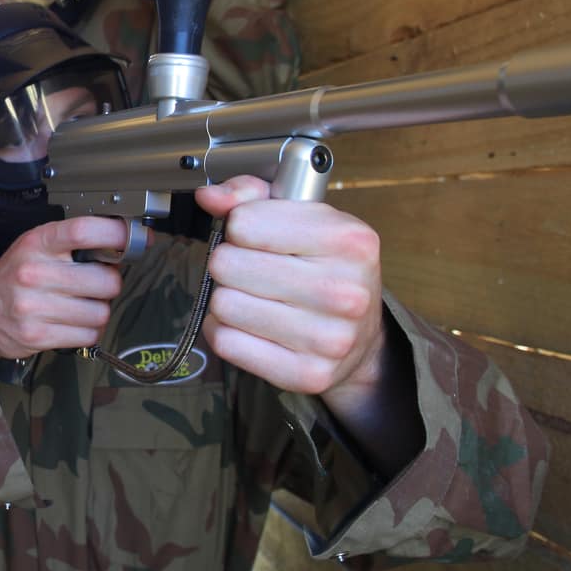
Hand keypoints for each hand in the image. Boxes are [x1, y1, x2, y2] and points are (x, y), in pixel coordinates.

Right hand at [0, 216, 127, 361]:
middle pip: (105, 280)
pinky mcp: (38, 335)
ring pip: (100, 312)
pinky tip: (72, 323)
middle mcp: (34, 273)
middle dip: (108, 284)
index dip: (115, 234)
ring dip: (98, 311)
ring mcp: (35, 306)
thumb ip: (73, 243)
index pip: (82, 231)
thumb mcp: (35, 248)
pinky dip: (87, 331)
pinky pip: (88, 335)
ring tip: (81, 306)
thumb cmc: (15, 278)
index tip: (131, 238)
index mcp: (36, 244)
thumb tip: (127, 241)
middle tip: (95, 285)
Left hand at [194, 178, 387, 400]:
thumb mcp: (305, 219)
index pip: (245, 223)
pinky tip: (249, 325)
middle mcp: (344, 291)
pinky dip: (225, 331)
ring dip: (226, 299)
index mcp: (349, 241)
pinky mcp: (308, 374)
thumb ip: (252, 196)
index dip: (240, 227)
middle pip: (227, 264)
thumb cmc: (327, 269)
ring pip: (223, 305)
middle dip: (229, 263)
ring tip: (253, 297)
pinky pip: (227, 343)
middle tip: (251, 270)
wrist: (363, 338)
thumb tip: (208, 197)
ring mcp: (329, 338)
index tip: (257, 237)